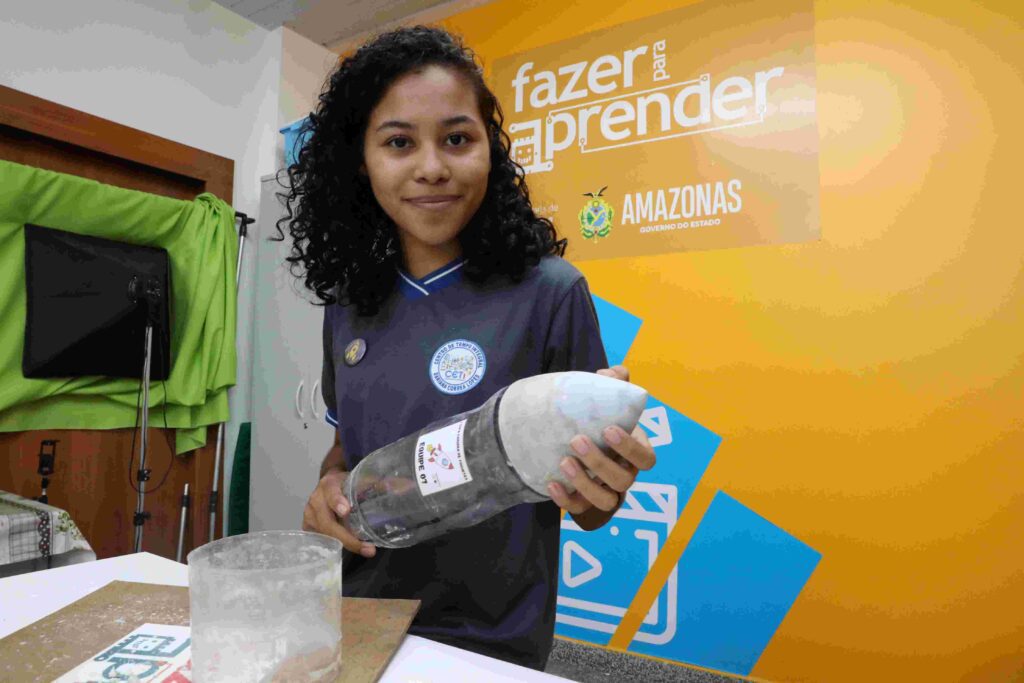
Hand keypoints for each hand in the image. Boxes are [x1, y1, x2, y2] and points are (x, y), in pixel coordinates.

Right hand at [302, 467, 375, 557]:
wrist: (329, 484)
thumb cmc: (346, 483)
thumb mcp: (360, 478)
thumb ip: (381, 484)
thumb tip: (407, 487)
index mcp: (328, 485)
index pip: (331, 494)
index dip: (337, 502)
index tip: (346, 511)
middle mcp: (315, 501)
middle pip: (328, 523)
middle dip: (347, 538)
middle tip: (367, 547)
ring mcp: (309, 516)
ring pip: (325, 535)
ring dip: (346, 544)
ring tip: (366, 549)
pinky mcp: (308, 528)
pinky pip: (321, 541)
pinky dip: (336, 546)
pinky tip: (352, 549)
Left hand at [547, 365, 655, 522]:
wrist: (571, 434)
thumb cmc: (596, 417)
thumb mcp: (605, 397)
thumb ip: (613, 381)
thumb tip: (612, 372)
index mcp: (635, 452)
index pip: (646, 459)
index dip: (631, 448)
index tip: (609, 430)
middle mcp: (624, 475)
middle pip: (623, 481)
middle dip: (601, 462)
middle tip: (577, 440)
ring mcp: (605, 492)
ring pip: (605, 501)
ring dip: (585, 484)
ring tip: (564, 460)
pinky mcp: (584, 503)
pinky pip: (579, 510)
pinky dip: (565, 500)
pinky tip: (551, 482)